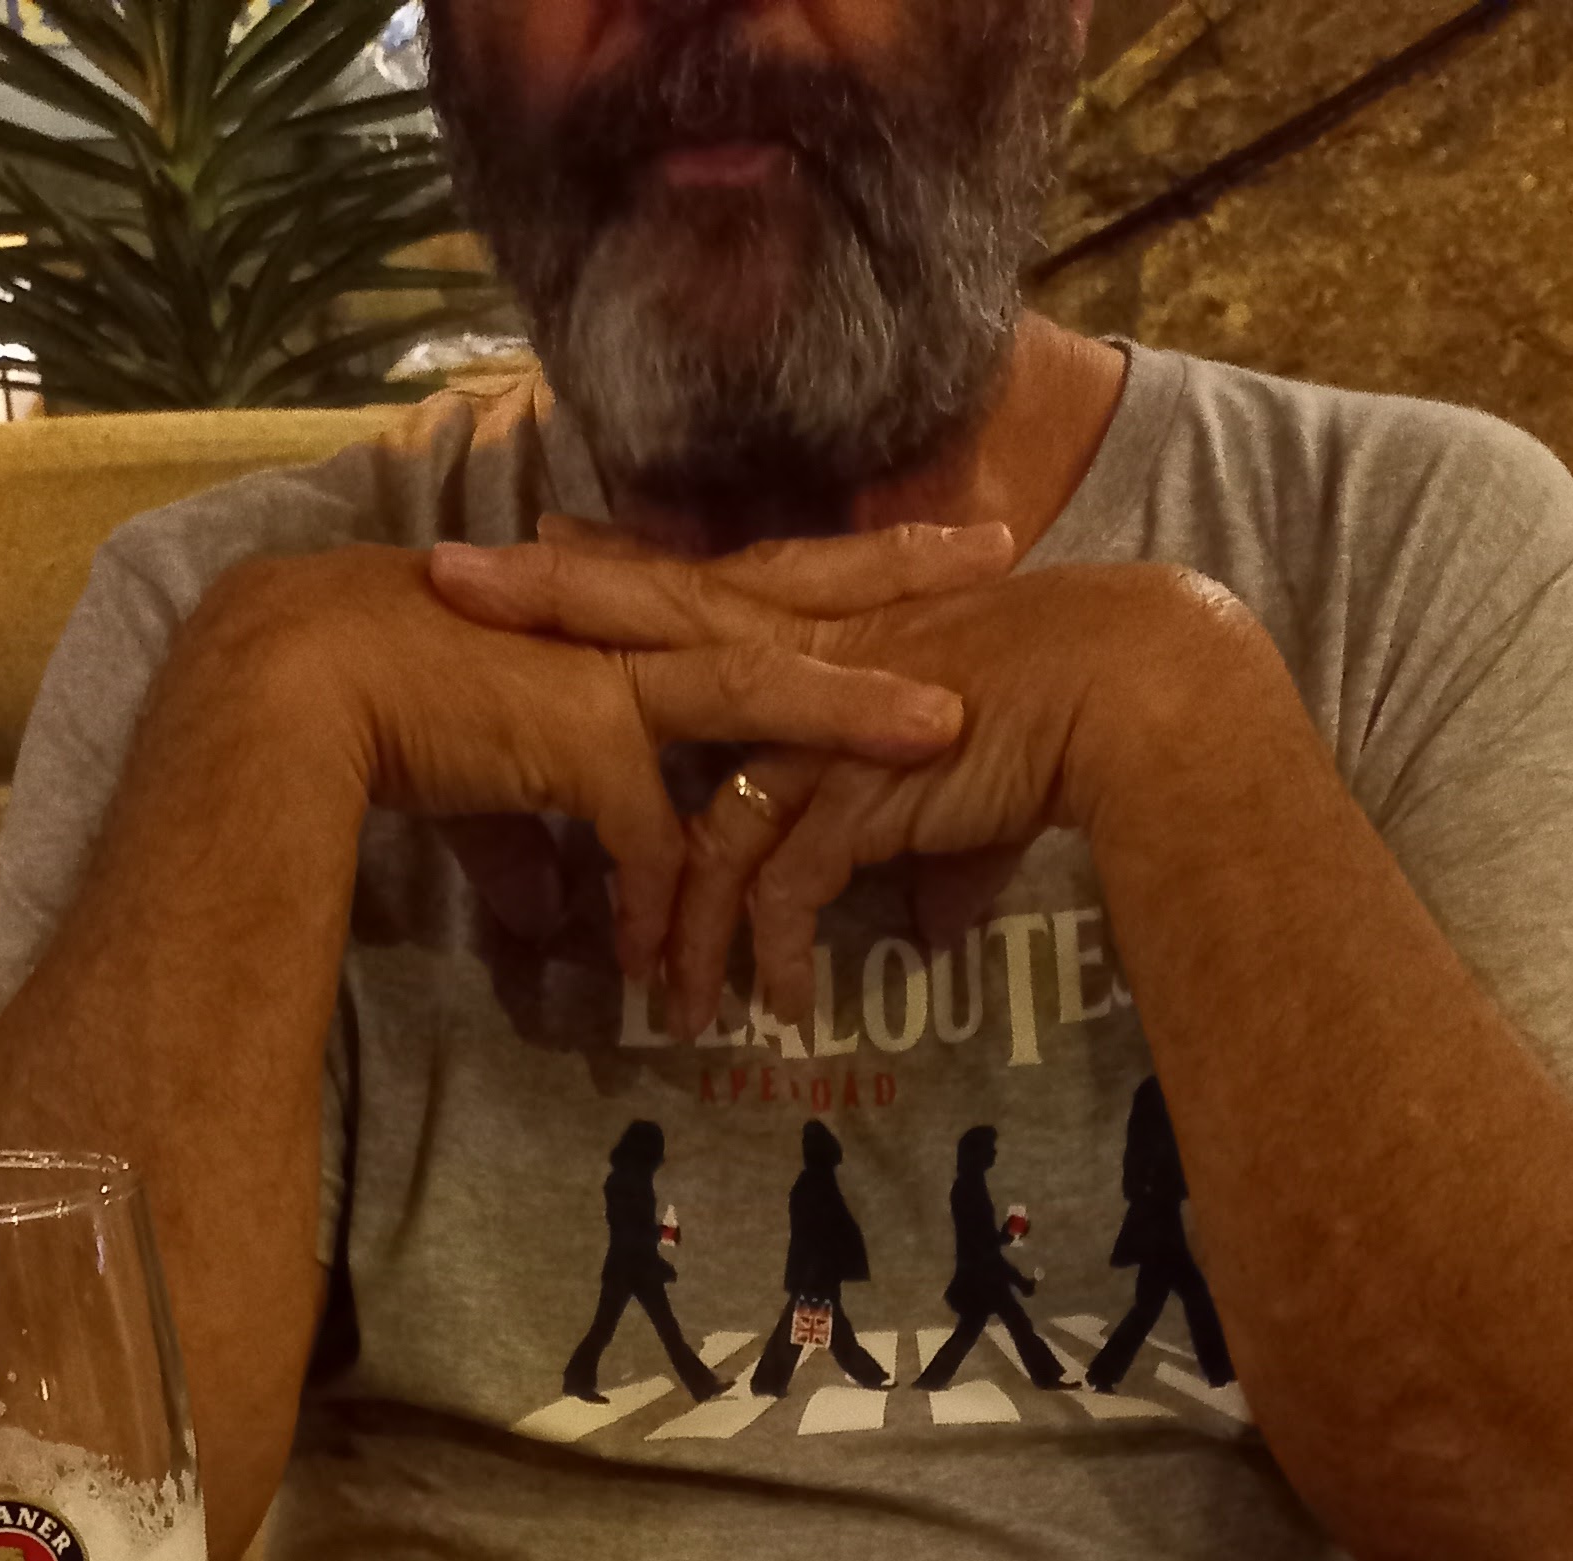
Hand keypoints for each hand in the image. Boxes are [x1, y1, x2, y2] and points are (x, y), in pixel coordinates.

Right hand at [182, 535, 996, 983]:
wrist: (292, 691)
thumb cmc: (380, 716)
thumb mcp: (489, 785)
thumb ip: (543, 850)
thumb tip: (566, 927)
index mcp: (615, 618)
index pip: (751, 575)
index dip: (840, 564)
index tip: (923, 540)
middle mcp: (623, 627)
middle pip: (786, 586)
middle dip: (895, 572)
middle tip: (1000, 543)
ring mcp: (602, 672)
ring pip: (756, 680)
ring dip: (854, 702)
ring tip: (949, 721)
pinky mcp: (570, 734)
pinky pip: (651, 832)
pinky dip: (678, 906)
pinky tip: (703, 964)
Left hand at [428, 532, 1271, 1033]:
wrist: (1131, 695)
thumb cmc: (1062, 713)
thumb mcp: (955, 768)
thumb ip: (908, 831)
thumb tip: (919, 912)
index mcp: (820, 630)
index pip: (690, 589)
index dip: (610, 567)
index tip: (531, 542)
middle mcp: (804, 658)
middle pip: (645, 625)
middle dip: (543, 610)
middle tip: (441, 588)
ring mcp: (822, 721)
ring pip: (702, 814)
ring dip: (673, 920)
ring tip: (652, 999)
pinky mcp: (854, 788)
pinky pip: (778, 885)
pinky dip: (764, 953)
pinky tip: (768, 1007)